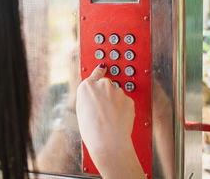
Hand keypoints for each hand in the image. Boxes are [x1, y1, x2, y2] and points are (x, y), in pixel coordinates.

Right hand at [76, 63, 144, 178]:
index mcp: (86, 87)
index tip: (103, 67)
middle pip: (106, 84)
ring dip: (115, 102)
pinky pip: (125, 102)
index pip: (95, 73)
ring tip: (110, 118)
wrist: (108, 142)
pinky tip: (118, 119)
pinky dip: (123, 108)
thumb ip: (88, 98)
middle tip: (103, 109)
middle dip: (106, 93)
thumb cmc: (92, 131)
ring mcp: (116, 91)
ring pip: (117, 94)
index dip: (99, 71)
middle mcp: (101, 85)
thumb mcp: (81, 111)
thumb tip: (93, 96)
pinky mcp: (128, 99)